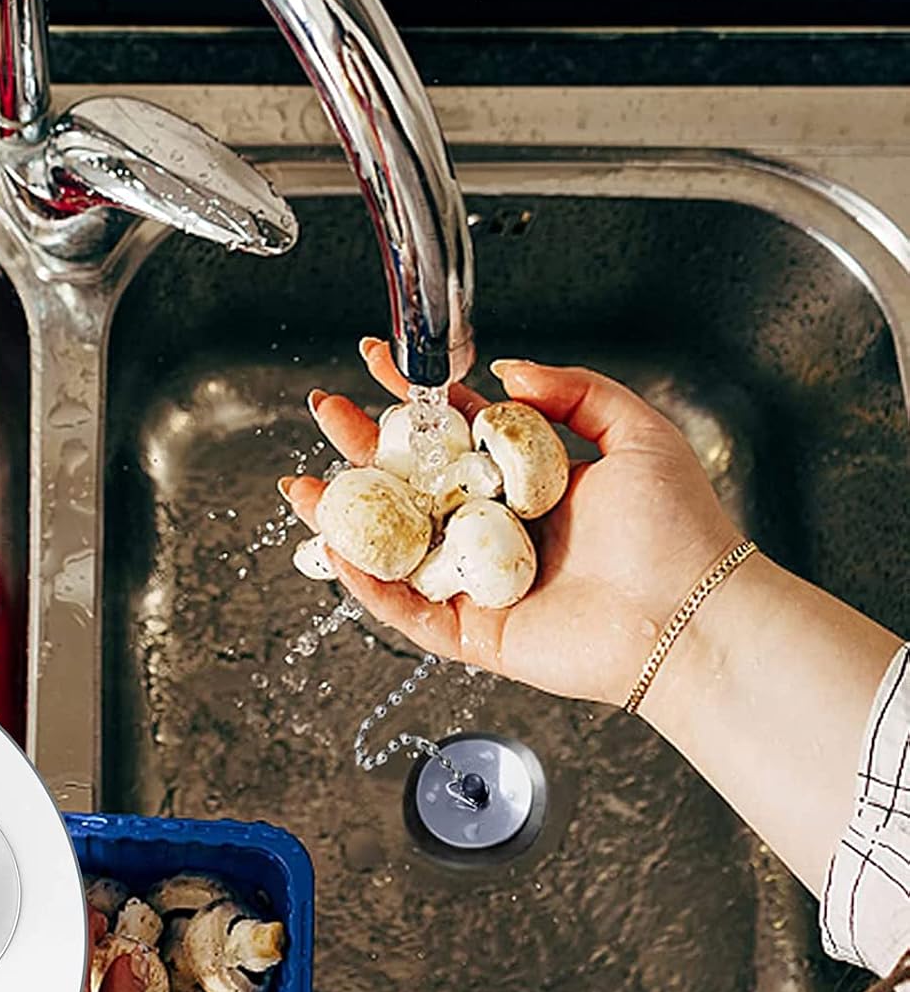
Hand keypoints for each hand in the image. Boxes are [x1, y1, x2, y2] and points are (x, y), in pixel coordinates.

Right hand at [279, 340, 742, 707]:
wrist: (691, 616)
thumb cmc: (678, 531)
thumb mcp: (635, 432)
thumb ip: (572, 390)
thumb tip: (506, 369)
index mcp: (528, 481)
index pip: (454, 431)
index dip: (412, 396)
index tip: (377, 360)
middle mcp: (496, 527)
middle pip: (411, 481)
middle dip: (361, 446)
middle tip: (323, 411)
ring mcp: (479, 581)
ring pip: (394, 545)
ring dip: (343, 515)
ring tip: (298, 486)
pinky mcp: (472, 631)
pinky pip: (406, 608)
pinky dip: (367, 583)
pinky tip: (336, 549)